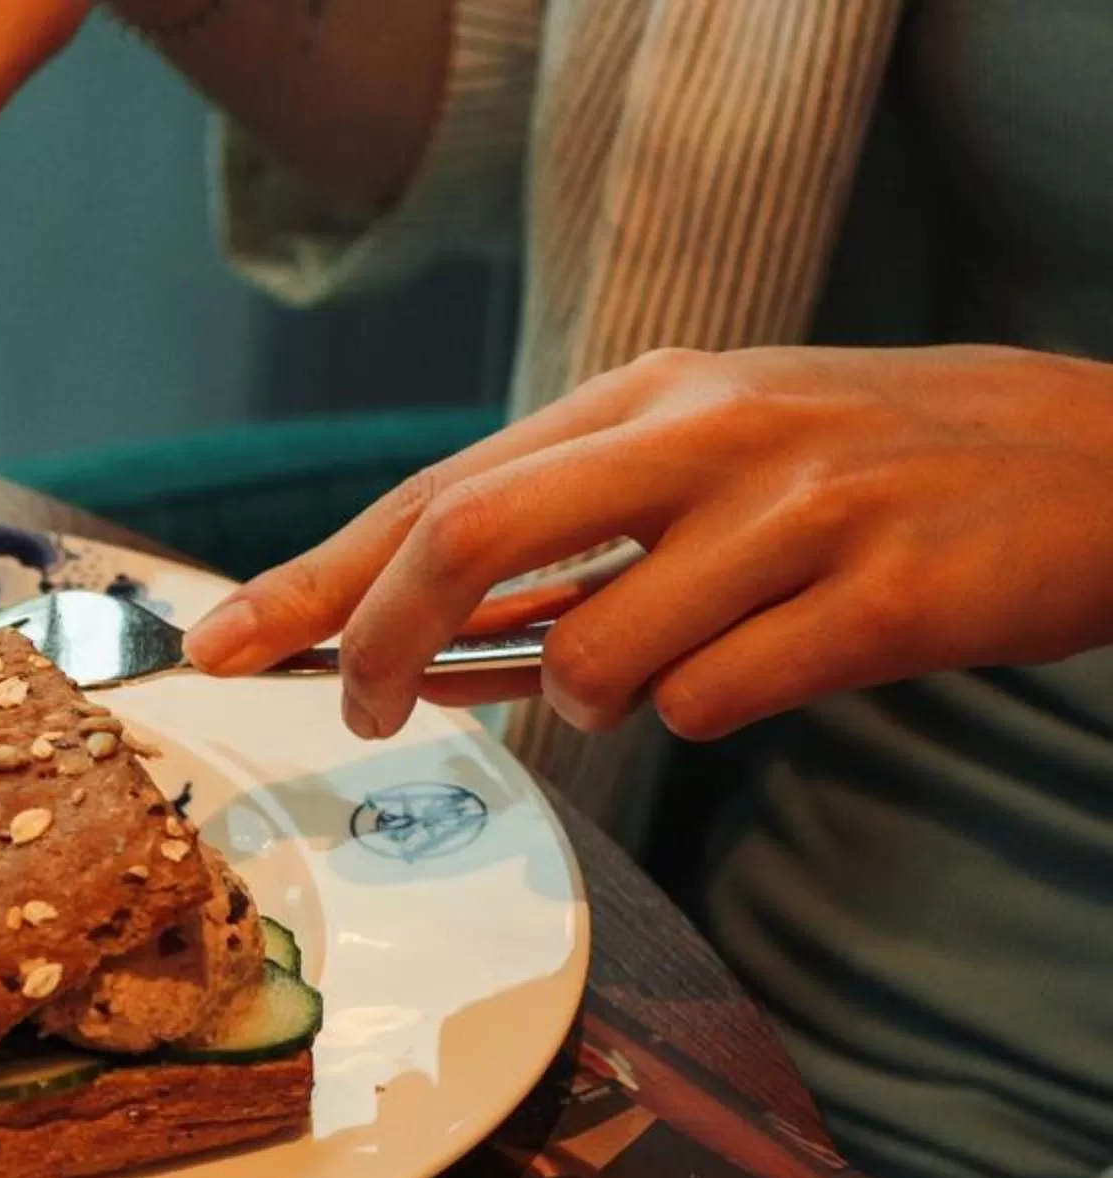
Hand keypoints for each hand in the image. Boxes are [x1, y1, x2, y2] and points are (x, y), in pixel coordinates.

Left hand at [181, 345, 1112, 739]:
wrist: (1102, 461)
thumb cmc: (868, 472)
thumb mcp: (706, 461)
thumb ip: (564, 545)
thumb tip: (400, 647)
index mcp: (649, 396)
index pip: (436, 493)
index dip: (312, 579)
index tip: (218, 645)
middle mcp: (707, 435)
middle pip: (464, 542)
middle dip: (372, 643)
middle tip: (351, 712)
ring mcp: (797, 514)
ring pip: (594, 661)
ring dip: (588, 703)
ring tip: (672, 665)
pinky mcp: (883, 601)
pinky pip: (716, 704)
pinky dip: (705, 716)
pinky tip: (774, 667)